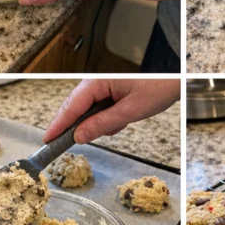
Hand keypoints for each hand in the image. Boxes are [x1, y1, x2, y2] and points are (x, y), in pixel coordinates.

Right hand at [43, 78, 179, 144]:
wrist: (177, 78)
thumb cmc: (159, 86)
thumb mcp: (130, 111)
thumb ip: (103, 124)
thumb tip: (79, 136)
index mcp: (99, 81)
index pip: (72, 105)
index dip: (58, 124)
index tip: (47, 140)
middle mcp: (98, 81)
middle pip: (76, 108)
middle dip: (77, 126)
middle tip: (65, 145)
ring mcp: (104, 85)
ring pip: (89, 110)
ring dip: (99, 122)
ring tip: (121, 122)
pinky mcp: (111, 90)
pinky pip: (100, 108)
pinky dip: (108, 118)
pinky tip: (123, 119)